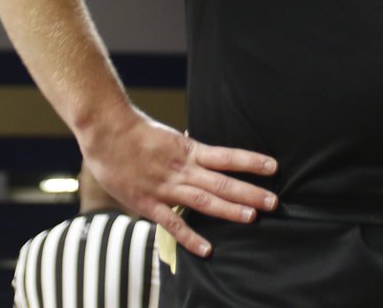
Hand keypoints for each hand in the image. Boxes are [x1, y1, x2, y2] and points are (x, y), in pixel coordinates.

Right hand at [80, 107, 277, 256]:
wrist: (108, 134)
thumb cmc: (138, 133)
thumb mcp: (170, 138)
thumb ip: (188, 151)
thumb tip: (206, 155)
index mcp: (190, 150)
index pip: (228, 156)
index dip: (252, 162)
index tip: (273, 167)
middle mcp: (183, 169)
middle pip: (222, 182)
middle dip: (250, 192)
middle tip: (274, 202)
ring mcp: (166, 188)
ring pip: (204, 202)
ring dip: (230, 211)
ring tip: (253, 217)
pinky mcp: (148, 205)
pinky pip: (173, 224)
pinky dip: (191, 237)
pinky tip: (208, 249)